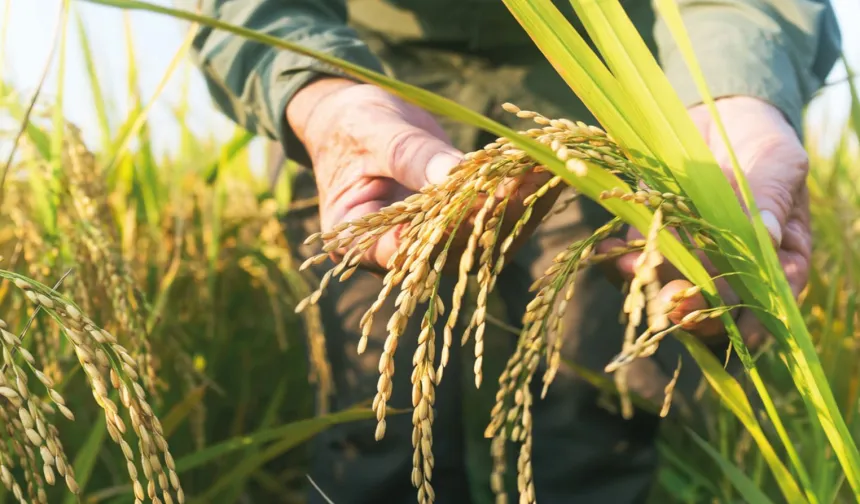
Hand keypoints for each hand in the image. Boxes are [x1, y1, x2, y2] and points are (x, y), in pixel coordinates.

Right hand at [287, 78, 558, 272]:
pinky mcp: (460, 226)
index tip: (481, 202)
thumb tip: (454, 174)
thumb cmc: (351, 125)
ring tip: (550, 168)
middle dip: (495, 214)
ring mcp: (434, 244)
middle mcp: (401, 254)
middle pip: (453, 249)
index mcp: (360, 242)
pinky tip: (546, 167)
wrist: (356, 120)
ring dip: (520, 205)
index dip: (445, 232)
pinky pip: (494, 218)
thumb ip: (409, 156)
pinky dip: (521, 193)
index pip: (404, 251)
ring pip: (483, 239)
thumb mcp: (373, 133)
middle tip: (531, 179)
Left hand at [598, 97, 810, 348]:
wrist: (721, 114)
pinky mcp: (656, 235)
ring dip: (650, 284)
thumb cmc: (764, 141)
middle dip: (692, 307)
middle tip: (673, 301)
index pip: (767, 299)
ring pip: (670, 283)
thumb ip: (771, 198)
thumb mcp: (779, 163)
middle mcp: (731, 266)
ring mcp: (690, 254)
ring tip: (632, 269)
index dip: (752, 318)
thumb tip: (769, 237)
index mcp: (776, 258)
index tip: (734, 324)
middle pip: (714, 302)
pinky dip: (621, 258)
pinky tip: (610, 250)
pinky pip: (638, 255)